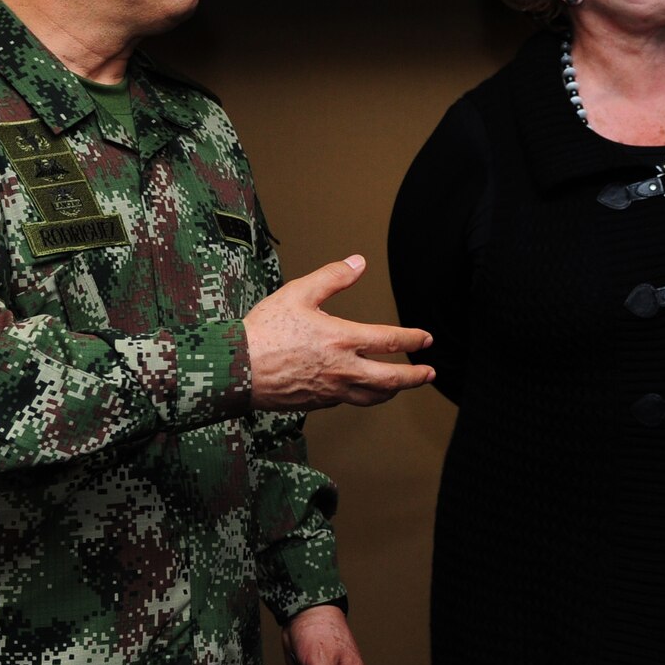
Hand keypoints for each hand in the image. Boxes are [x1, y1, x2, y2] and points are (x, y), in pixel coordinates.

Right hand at [244, 254, 432, 409]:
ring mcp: (331, 390)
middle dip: (415, 377)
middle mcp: (342, 369)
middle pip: (391, 379)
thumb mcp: (298, 293)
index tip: (426, 338)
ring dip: (392, 392)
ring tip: (401, 387)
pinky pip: (347, 401)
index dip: (413, 339)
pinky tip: (361, 389)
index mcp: (342, 339)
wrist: (235, 369)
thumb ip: (332, 277)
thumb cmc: (264, 331)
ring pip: (372, 397)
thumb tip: (358, 262)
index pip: (390, 341)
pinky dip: (361, 395)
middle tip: (429, 373)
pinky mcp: (316, 403)